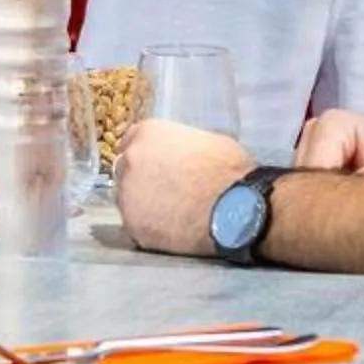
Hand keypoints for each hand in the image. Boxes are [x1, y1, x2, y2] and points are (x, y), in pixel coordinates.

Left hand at [114, 119, 255, 256]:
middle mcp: (130, 160)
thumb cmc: (230, 173)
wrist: (237, 209)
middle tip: (167, 192)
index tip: (158, 167)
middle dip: (142, 180)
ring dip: (145, 206)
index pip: (132, 140)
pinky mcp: (134, 226)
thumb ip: (182, 146)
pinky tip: (175, 230)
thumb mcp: (207, 141)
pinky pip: (137, 227)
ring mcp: (128, 195)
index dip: (148, 156)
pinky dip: (152, 230)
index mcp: (147, 133)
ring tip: (175, 214)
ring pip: (129, 201)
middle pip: (126, 170)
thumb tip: (182, 157)